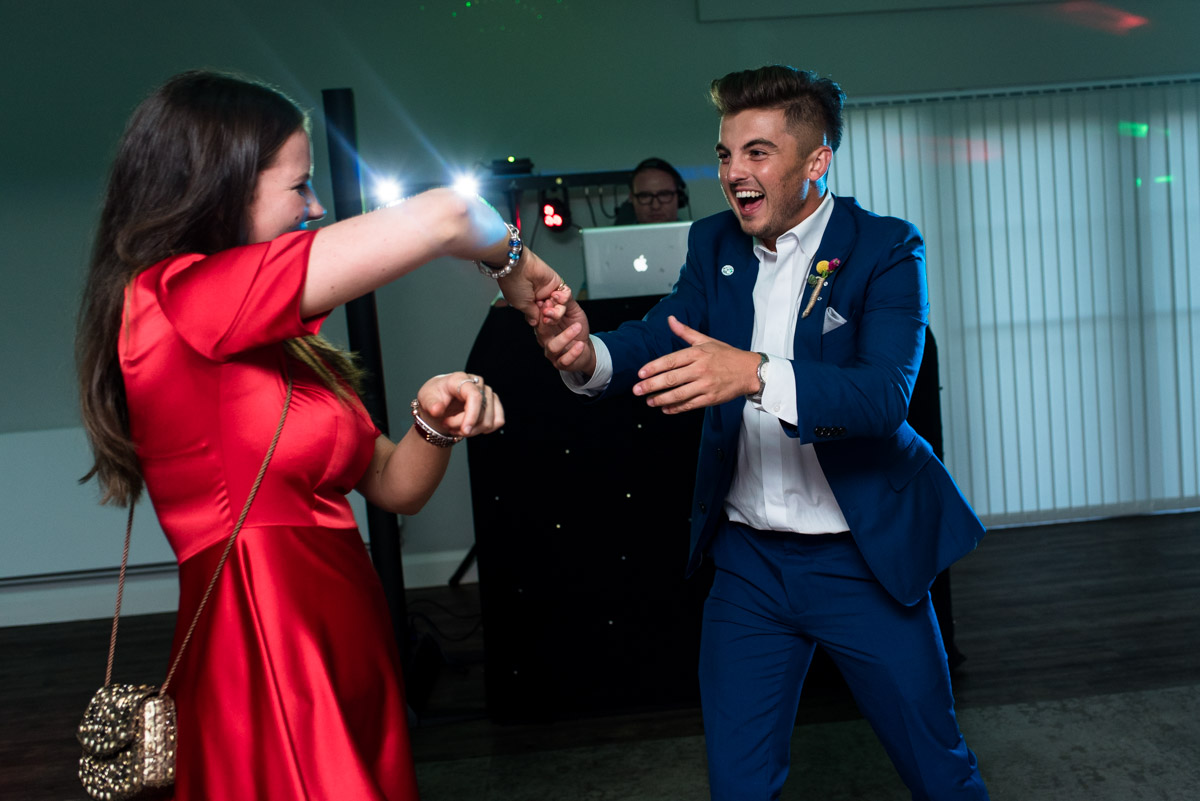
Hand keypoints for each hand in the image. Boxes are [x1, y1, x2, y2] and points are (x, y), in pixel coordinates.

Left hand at [416, 372, 504, 436]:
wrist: (439, 402)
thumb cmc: (434, 397)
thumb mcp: (425, 399)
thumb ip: (430, 404)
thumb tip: (437, 410)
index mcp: (460, 379)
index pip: (475, 396)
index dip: (472, 415)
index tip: (465, 431)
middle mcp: (477, 383)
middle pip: (481, 412)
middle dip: (463, 426)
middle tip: (447, 425)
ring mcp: (488, 393)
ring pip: (489, 420)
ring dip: (471, 430)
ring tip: (455, 427)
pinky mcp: (494, 403)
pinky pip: (497, 421)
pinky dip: (483, 429)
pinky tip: (469, 427)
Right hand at [497, 249, 571, 326]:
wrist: (518, 267)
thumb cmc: (514, 284)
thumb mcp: (521, 305)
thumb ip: (531, 314)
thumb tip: (535, 322)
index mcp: (529, 303)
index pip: (541, 317)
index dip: (543, 321)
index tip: (541, 322)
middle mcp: (540, 297)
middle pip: (552, 313)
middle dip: (551, 317)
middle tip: (546, 315)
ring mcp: (549, 291)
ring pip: (560, 307)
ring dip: (557, 310)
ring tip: (549, 307)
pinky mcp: (557, 283)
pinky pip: (567, 295)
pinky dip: (564, 298)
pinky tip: (555, 296)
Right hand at [535, 298, 595, 375]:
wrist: (586, 347)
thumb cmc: (577, 328)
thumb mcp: (573, 311)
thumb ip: (566, 301)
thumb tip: (559, 292)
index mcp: (544, 325)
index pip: (539, 317)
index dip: (542, 310)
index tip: (549, 300)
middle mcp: (545, 339)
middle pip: (541, 331)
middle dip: (548, 321)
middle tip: (557, 312)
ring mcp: (552, 352)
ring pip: (553, 346)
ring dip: (565, 336)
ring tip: (577, 327)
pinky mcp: (561, 363)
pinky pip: (565, 360)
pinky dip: (573, 352)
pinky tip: (580, 344)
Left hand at [632, 316, 759, 413]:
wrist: (750, 371)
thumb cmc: (726, 355)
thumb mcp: (706, 340)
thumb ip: (685, 332)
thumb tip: (670, 319)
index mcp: (697, 353)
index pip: (670, 360)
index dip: (653, 367)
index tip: (640, 373)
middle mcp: (700, 369)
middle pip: (671, 379)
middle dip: (651, 385)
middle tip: (637, 390)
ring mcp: (705, 384)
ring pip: (678, 394)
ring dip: (661, 399)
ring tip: (649, 401)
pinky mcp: (711, 398)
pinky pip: (690, 405)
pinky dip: (676, 408)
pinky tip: (665, 409)